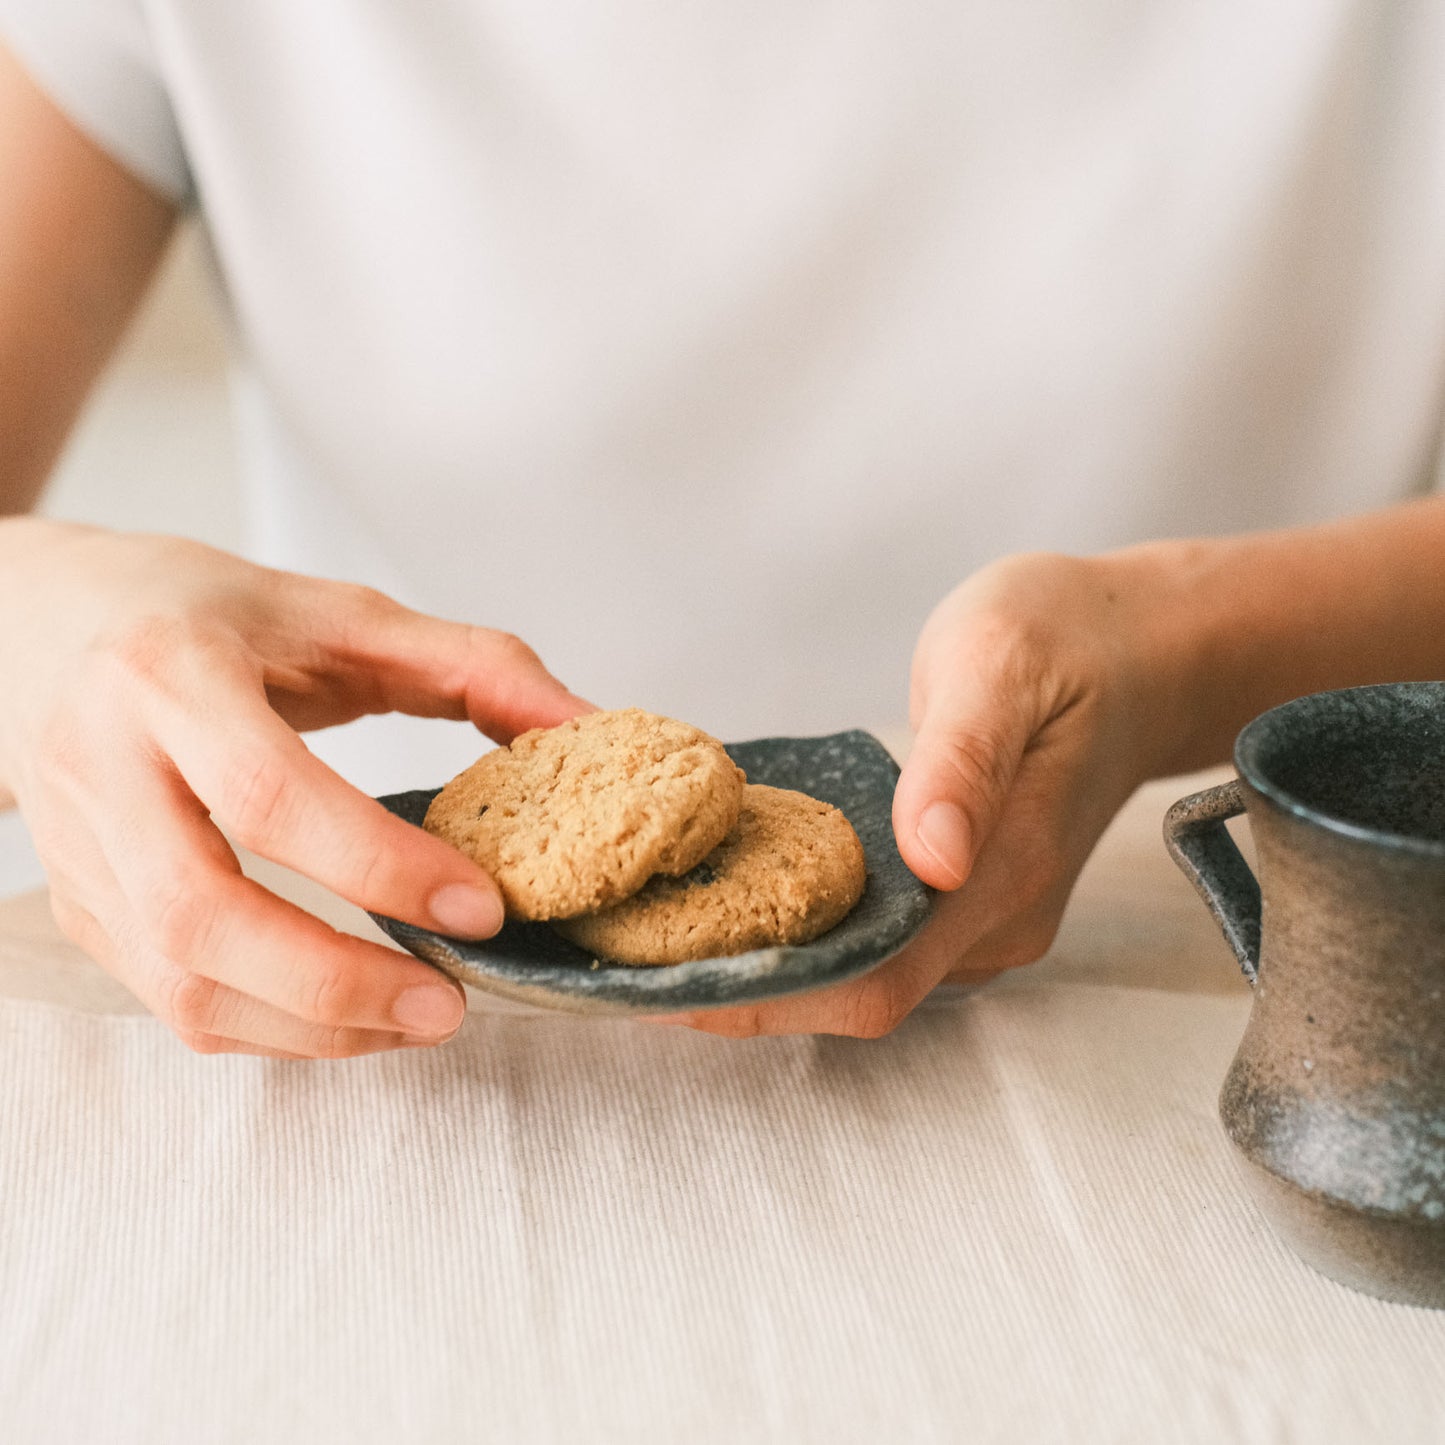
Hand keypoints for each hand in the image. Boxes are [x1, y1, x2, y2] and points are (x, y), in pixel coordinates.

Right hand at [0, 521, 589, 1057]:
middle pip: (200, 914)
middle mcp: (100, 764)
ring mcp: (76, 846)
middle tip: (448, 1005)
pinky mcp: (77, 903)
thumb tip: (589, 727)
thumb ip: (475, 667)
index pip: (270, 793)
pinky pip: (166, 998)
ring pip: (176, 980)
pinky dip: (266, 1026)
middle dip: (337, 983)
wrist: (55, 627)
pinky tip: (346, 1012)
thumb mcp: (347, 616)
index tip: (480, 908)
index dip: (381, 865)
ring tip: (415, 1019)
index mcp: (172, 673)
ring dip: (308, 1026)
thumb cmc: (214, 617)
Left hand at [669, 550, 1181, 1037]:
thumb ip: (964, 762)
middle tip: (622, 963)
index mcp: (1003, 872)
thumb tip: (931, 857)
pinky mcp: (963, 894)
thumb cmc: (1068, 641)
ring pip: (859, 969)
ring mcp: (981, 914)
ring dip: (761, 963)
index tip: (660, 990)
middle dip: (739, 991)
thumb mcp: (1001, 667)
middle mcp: (992, 918)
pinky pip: (870, 931)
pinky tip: (727, 894)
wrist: (1137, 648)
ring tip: (651, 934)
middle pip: (853, 992)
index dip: (766, 1000)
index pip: (872, 980)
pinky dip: (795, 927)